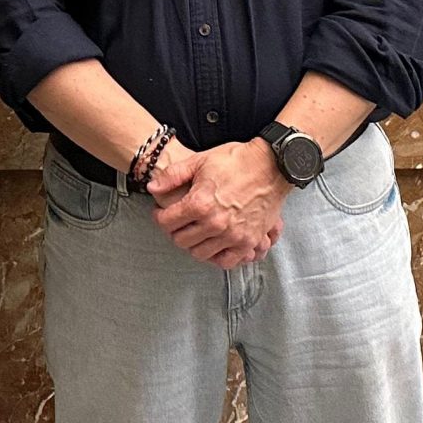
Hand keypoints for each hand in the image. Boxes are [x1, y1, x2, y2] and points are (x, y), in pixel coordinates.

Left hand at [152, 139, 287, 267]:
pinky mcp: (248, 241)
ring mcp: (233, 235)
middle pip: (181, 240)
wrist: (270, 166)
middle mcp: (215, 223)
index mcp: (200, 204)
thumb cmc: (235, 161)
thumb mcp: (199, 161)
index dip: (159, 217)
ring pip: (200, 253)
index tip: (161, 213)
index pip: (167, 222)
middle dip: (174, 231)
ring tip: (194, 231)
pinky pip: (226, 261)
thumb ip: (172, 176)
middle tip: (177, 222)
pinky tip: (213, 244)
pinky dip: (216, 256)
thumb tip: (153, 188)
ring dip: (193, 244)